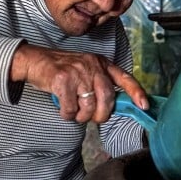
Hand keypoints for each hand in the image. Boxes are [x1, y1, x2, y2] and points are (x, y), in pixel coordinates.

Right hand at [9, 43, 147, 122]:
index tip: (145, 106)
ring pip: (89, 106)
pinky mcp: (62, 80)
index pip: (125, 77)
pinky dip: (67, 114)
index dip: (137, 92)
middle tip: (93, 118)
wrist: (35, 60)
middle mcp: (92, 65)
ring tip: (75, 112)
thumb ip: (100, 84)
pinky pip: (70, 108)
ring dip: (81, 116)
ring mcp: (78, 72)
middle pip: (107, 98)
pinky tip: (63, 108)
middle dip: (101, 115)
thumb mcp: (86, 70)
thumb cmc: (63, 70)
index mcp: (101, 63)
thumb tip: (112, 107)